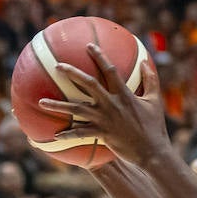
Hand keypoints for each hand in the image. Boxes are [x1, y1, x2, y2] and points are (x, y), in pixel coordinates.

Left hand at [37, 42, 167, 167]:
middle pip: (89, 84)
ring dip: (58, 105)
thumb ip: (151, 80)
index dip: (100, 57)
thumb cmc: (154, 126)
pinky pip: (81, 133)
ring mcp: (105, 119)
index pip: (110, 71)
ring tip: (41, 101)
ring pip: (77, 109)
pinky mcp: (102, 134)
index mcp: (125, 95)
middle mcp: (112, 104)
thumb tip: (146, 62)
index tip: (89, 46)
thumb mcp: (155, 101)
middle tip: (57, 66)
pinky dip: (68, 134)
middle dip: (72, 73)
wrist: (152, 151)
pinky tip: (56, 134)